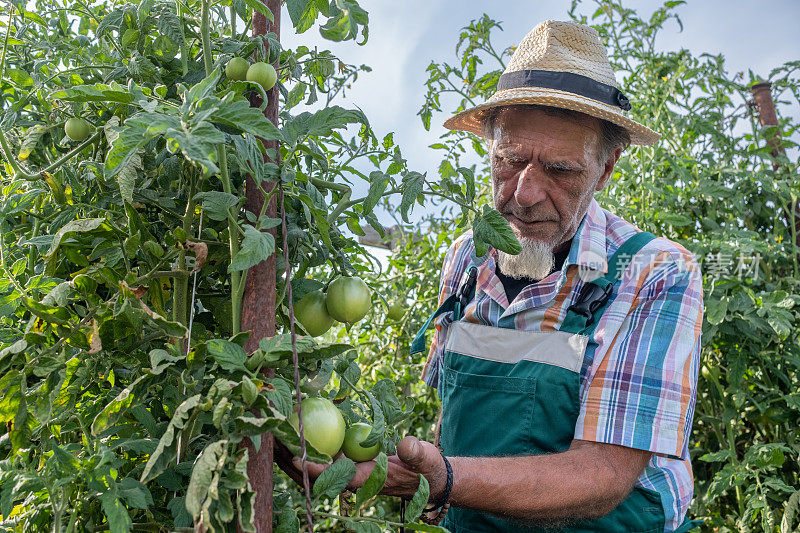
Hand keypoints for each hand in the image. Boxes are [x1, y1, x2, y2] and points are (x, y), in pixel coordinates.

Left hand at [274, 436, 447, 500]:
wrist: (432, 477)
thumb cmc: (429, 469)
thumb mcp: (427, 459)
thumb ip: (416, 453)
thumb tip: (404, 445)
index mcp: (369, 478)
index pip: (335, 476)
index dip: (315, 468)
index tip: (297, 457)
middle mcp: (356, 477)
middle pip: (319, 472)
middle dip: (298, 460)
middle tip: (278, 440)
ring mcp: (354, 471)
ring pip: (321, 464)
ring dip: (303, 452)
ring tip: (284, 432)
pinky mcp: (356, 464)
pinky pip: (331, 455)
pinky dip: (317, 445)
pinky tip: (308, 427)